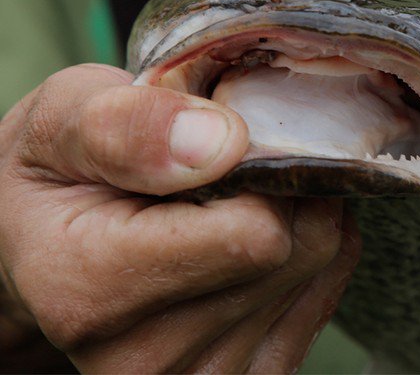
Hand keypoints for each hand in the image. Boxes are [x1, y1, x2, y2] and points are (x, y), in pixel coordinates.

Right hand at [0, 64, 359, 372]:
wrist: (43, 245)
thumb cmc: (57, 176)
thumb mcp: (63, 120)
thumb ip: (128, 126)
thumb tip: (223, 144)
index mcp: (90, 291)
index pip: (252, 235)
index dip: (261, 168)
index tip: (232, 143)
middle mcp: (144, 359)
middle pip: (294, 252)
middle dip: (280, 190)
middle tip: (231, 168)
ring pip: (317, 268)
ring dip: (294, 217)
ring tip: (232, 200)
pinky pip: (323, 295)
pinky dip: (306, 250)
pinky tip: (255, 230)